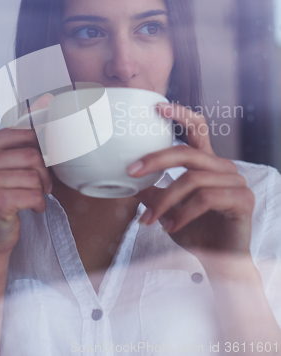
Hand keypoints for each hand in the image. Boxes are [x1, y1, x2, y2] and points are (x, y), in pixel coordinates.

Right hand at [0, 95, 52, 253]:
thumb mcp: (7, 159)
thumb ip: (24, 132)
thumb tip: (46, 100)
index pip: (27, 134)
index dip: (43, 150)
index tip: (43, 162)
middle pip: (33, 156)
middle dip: (43, 173)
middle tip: (41, 184)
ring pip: (35, 176)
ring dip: (40, 190)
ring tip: (32, 196)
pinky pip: (33, 194)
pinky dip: (38, 203)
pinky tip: (30, 207)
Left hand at [127, 103, 253, 255]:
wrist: (220, 263)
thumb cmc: (196, 232)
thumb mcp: (168, 210)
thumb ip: (152, 193)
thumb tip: (127, 182)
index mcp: (207, 164)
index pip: (198, 129)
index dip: (181, 114)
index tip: (157, 107)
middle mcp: (223, 168)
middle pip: (187, 153)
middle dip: (156, 160)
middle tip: (132, 171)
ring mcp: (236, 182)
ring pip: (192, 180)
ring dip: (165, 201)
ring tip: (149, 220)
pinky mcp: (242, 200)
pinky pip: (206, 199)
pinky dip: (183, 213)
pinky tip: (170, 227)